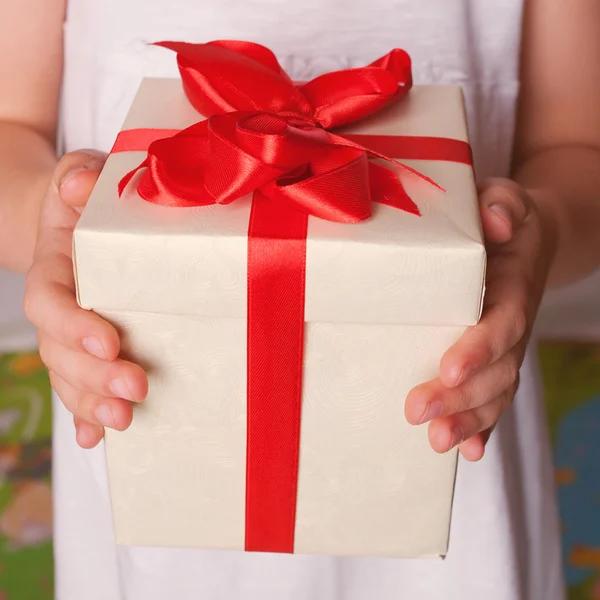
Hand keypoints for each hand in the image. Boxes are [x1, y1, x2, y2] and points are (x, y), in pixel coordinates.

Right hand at [24, 150, 147, 448]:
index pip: (49, 301)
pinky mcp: (87, 347)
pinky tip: (97, 437)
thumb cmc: (83, 199)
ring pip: (68, 376)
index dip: (72, 325)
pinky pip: (79, 384)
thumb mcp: (81, 175)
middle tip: (134, 391)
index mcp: (54, 268)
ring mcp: (69, 332)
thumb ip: (79, 177)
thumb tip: (78, 185)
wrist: (70, 221)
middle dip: (93, 376)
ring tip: (125, 421)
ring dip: (92, 402)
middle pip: (60, 351)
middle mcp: (58, 307)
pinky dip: (84, 412)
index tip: (109, 341)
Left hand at [405, 178, 555, 460]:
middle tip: (419, 412)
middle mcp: (513, 324)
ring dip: (468, 420)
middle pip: (496, 370)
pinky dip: (483, 426)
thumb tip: (496, 221)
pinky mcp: (494, 359)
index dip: (480, 349)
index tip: (450, 370)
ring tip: (436, 442)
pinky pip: (493, 397)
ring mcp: (506, 347)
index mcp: (513, 287)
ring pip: (495, 392)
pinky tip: (466, 450)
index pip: (502, 323)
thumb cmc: (503, 219)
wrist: (525, 238)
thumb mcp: (506, 198)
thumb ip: (504, 203)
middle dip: (462, 398)